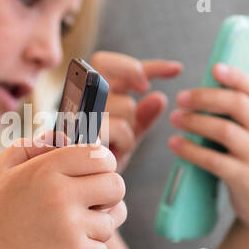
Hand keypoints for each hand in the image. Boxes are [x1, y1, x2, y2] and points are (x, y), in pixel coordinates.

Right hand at [0, 130, 126, 248]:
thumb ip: (29, 147)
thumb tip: (64, 136)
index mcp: (46, 169)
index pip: (99, 155)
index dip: (103, 163)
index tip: (95, 173)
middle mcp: (62, 194)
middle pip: (116, 185)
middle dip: (108, 194)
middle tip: (92, 202)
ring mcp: (71, 226)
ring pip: (110, 221)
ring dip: (95, 227)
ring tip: (71, 230)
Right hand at [88, 50, 182, 173]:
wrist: (71, 184)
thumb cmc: (95, 162)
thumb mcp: (125, 137)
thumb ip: (142, 118)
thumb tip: (160, 98)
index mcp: (87, 92)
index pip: (110, 63)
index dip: (145, 63)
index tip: (177, 70)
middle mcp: (80, 97)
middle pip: (121, 85)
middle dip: (131, 108)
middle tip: (123, 130)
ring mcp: (79, 113)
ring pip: (126, 106)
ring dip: (130, 131)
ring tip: (115, 147)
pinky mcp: (82, 131)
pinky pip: (120, 128)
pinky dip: (125, 142)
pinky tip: (114, 153)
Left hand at [167, 63, 248, 239]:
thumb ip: (243, 111)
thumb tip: (210, 83)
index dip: (237, 76)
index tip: (215, 68)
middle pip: (238, 105)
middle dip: (206, 97)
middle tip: (180, 97)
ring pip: (225, 131)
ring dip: (195, 122)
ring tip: (174, 118)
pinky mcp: (243, 178)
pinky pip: (214, 161)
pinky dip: (192, 150)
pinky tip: (175, 143)